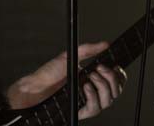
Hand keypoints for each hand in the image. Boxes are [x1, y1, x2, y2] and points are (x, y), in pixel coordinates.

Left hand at [6, 41, 126, 118]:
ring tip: (91, 77)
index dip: (119, 75)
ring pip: (108, 101)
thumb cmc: (49, 73)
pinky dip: (92, 97)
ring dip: (102, 87)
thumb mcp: (71, 56)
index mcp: (93, 79)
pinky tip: (85, 87)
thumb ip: (89, 50)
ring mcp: (86, 102)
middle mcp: (92, 92)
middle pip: (115, 92)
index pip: (115, 81)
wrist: (34, 87)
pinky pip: (94, 109)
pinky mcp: (78, 110)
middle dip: (112, 79)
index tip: (115, 66)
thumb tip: (104, 44)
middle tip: (101, 69)